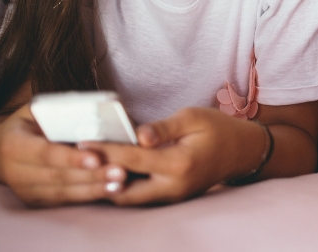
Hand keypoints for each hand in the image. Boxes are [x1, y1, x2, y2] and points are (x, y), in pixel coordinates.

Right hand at [0, 105, 116, 206]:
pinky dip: (88, 196)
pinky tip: (110, 191)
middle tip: (120, 172)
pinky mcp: (34, 201)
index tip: (96, 158)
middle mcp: (14, 171)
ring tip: (119, 184)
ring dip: (93, 189)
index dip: (70, 158)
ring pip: (63, 192)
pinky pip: (63, 200)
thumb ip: (62, 109)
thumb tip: (100, 108)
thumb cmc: (28, 123)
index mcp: (13, 144)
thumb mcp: (37, 109)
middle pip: (58, 176)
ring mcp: (24, 190)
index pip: (45, 153)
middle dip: (91, 175)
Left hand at [83, 107, 265, 205]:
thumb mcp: (193, 117)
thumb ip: (163, 127)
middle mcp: (173, 187)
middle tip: (76, 163)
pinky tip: (107, 174)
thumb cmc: (218, 129)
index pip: (132, 158)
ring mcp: (172, 197)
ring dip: (108, 185)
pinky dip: (122, 187)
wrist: (242, 152)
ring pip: (129, 199)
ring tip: (86, 170)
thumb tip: (138, 135)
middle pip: (123, 190)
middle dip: (98, 178)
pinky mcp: (171, 199)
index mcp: (179, 164)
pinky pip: (140, 198)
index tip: (80, 143)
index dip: (105, 151)